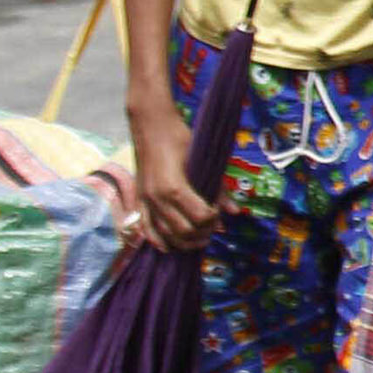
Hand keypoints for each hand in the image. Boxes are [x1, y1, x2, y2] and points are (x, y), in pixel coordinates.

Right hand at [125, 103, 220, 251]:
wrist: (151, 126)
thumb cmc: (179, 138)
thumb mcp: (203, 160)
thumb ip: (218, 187)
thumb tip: (234, 212)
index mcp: (174, 188)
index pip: (200, 217)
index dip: (213, 219)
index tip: (218, 211)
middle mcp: (157, 199)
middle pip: (183, 231)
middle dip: (202, 234)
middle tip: (212, 228)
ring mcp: (145, 201)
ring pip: (165, 236)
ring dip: (183, 242)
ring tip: (198, 237)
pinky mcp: (139, 200)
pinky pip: (146, 229)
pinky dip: (158, 241)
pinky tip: (170, 246)